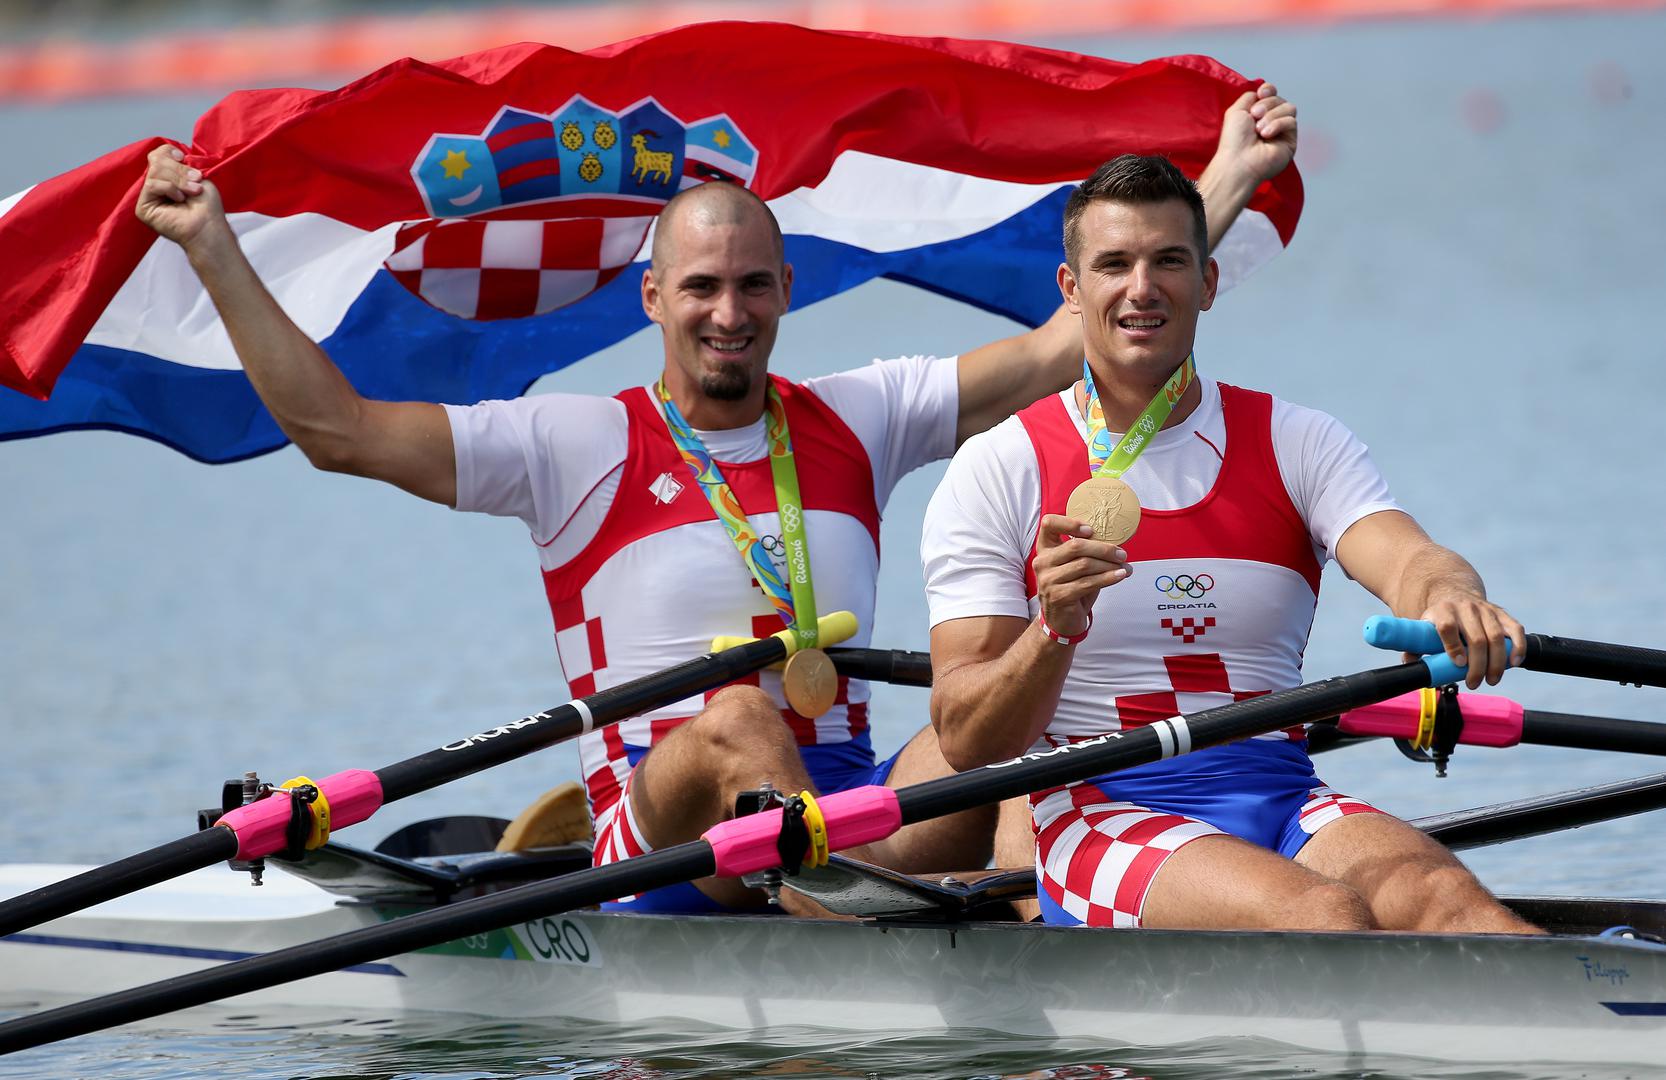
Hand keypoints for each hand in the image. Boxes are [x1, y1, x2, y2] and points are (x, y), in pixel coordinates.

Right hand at [136, 144, 227, 251]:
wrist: (209, 226)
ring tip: (193, 191)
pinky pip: (152, 185)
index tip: (183, 157)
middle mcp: (157, 185)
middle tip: (196, 180)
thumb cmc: (207, 206)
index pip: (158, 154)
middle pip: (156, 160)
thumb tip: (173, 154)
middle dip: (179, 169)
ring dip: (178, 180)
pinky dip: (169, 189)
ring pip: (154, 171)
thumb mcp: (197, 176)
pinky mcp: (143, 208)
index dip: (168, 152)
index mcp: (168, 177)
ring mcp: (149, 197)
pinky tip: (180, 200)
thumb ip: (181, 163)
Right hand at [1031, 514, 1130, 638]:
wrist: (1061, 620)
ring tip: (1125, 567)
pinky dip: (1108, 578)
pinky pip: (1088, 583)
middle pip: (1075, 546)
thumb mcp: (1074, 565)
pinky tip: (1120, 576)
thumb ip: (1085, 551)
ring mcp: (1048, 580)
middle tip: (1121, 554)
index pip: (1049, 524)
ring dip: (1109, 565)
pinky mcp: (1059, 596)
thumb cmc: (1071, 588)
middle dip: (1104, 549)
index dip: (1070, 523)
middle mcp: (1042, 562)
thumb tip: (1116, 541)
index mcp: (1045, 549)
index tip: (1091, 530)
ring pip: (1085, 565)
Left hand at [1213, 82, 1297, 186]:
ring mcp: (1282, 131)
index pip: (1271, 93)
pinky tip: (1267, 135)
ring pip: (1289, 108)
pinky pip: (1291, 121)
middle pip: (1279, 99)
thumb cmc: (1234, 141)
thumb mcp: (1236, 110)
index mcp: (1257, 114)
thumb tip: (1262, 91)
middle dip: (1267, 104)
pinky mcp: (1290, 140)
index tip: (1261, 94)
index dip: (1269, 90)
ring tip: (1259, 130)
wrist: (1239, 161)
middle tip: (1254, 116)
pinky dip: (1278, 125)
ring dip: (1272, 115)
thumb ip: (1250, 96)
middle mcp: (1270, 120)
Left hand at [1417, 592, 1525, 689]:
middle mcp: (1465, 608)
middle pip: (1476, 638)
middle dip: (1477, 665)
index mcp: (1442, 611)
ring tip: (1492, 679)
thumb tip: (1410, 666)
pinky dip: (1518, 646)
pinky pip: (1515, 629)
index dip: (1453, 647)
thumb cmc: (1438, 619)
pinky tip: (1514, 662)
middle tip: (1474, 683)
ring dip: (1497, 662)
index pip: (1448, 627)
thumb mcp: (1424, 628)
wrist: (1453, 593)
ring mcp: (1486, 610)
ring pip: (1496, 637)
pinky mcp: (1502, 614)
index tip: (1458, 664)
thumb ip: (1415, 647)